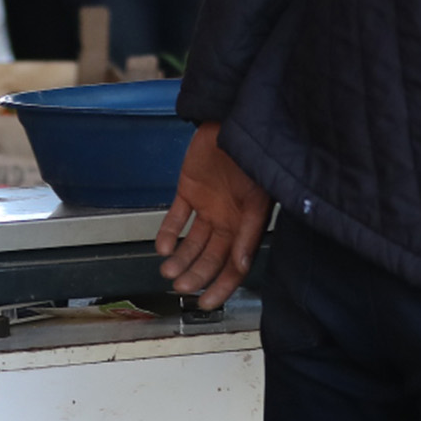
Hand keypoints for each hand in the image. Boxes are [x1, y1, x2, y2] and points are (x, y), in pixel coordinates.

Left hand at [156, 122, 271, 307]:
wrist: (231, 116)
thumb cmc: (253, 153)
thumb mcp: (258, 197)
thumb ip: (250, 231)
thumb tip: (241, 264)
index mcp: (248, 221)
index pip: (235, 263)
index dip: (222, 285)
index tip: (207, 304)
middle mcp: (228, 217)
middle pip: (211, 256)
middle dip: (196, 274)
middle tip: (180, 287)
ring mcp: (208, 204)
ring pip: (192, 241)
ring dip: (181, 259)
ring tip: (168, 272)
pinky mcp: (189, 189)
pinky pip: (176, 216)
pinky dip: (168, 232)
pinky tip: (162, 246)